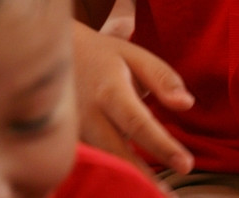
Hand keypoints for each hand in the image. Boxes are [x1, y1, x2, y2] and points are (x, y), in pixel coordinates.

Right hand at [73, 20, 194, 177]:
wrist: (51, 57)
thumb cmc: (102, 57)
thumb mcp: (134, 56)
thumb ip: (162, 78)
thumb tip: (187, 104)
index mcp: (109, 91)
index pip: (138, 122)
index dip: (162, 146)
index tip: (186, 165)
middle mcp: (88, 116)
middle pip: (117, 154)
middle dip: (143, 180)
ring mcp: (73, 134)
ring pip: (101, 165)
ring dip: (125, 185)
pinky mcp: (68, 144)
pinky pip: (90, 165)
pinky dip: (109, 179)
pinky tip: (126, 191)